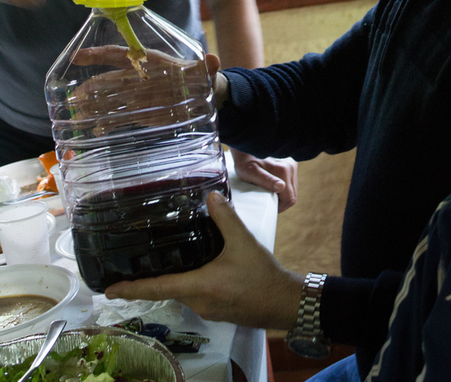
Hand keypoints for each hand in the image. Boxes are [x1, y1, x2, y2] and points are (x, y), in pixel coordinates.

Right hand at [70, 45, 209, 133]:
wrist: (206, 96)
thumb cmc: (202, 78)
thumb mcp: (205, 72)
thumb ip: (207, 67)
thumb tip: (213, 60)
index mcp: (150, 61)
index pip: (120, 54)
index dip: (98, 54)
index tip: (78, 56)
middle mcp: (139, 77)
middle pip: (109, 79)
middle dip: (91, 87)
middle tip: (75, 96)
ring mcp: (138, 95)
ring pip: (110, 99)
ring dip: (93, 106)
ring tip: (77, 114)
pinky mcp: (141, 112)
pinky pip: (120, 116)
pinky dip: (107, 122)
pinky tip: (95, 130)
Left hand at [105, 190, 303, 329]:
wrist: (284, 302)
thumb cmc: (262, 275)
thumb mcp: (243, 242)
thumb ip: (225, 217)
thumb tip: (210, 195)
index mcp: (199, 287)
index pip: (158, 288)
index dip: (132, 289)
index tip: (110, 289)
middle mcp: (198, 302)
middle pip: (167, 291)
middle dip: (149, 281)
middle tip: (132, 265)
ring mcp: (207, 310)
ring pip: (182, 293)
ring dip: (172, 280)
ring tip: (164, 261)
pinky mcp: (217, 311)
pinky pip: (195, 296)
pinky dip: (188, 283)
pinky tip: (194, 268)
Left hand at [230, 149, 297, 212]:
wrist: (246, 146)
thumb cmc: (245, 161)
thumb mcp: (251, 172)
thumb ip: (266, 180)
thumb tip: (281, 187)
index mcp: (283, 169)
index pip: (290, 198)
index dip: (280, 207)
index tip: (269, 207)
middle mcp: (291, 165)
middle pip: (293, 194)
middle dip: (281, 201)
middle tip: (268, 201)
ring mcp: (292, 163)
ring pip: (293, 188)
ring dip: (283, 194)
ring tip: (269, 192)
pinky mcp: (291, 163)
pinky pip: (291, 182)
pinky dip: (284, 187)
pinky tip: (273, 185)